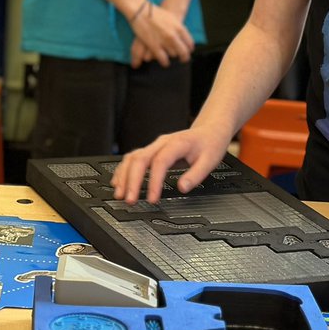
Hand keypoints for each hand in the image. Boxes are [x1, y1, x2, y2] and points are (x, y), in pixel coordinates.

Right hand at [111, 126, 229, 204]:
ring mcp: (154, 146)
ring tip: (120, 194)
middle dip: (132, 181)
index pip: (159, 162)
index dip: (153, 181)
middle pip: (140, 159)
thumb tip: (182, 188)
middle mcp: (162, 143)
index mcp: (177, 144)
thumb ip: (196, 175)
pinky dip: (124, 170)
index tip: (152, 199)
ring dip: (124, 176)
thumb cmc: (209, 144)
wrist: (209, 130)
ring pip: (132, 158)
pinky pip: (132, 158)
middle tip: (130, 200)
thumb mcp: (210, 161)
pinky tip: (118, 182)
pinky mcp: (151, 150)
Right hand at [129, 2, 193, 67]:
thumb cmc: (156, 13)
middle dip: (184, 57)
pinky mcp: (154, 46)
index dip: (189, 49)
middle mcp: (173, 36)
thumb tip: (183, 38)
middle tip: (183, 59)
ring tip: (171, 57)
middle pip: (183, 52)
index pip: (189, 43)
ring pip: (173, 55)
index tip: (188, 51)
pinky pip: (163, 59)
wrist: (141, 11)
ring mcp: (164, 41)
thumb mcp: (172, 19)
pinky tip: (165, 62)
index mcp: (179, 28)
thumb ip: (179, 29)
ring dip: (172, 56)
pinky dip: (165, 62)